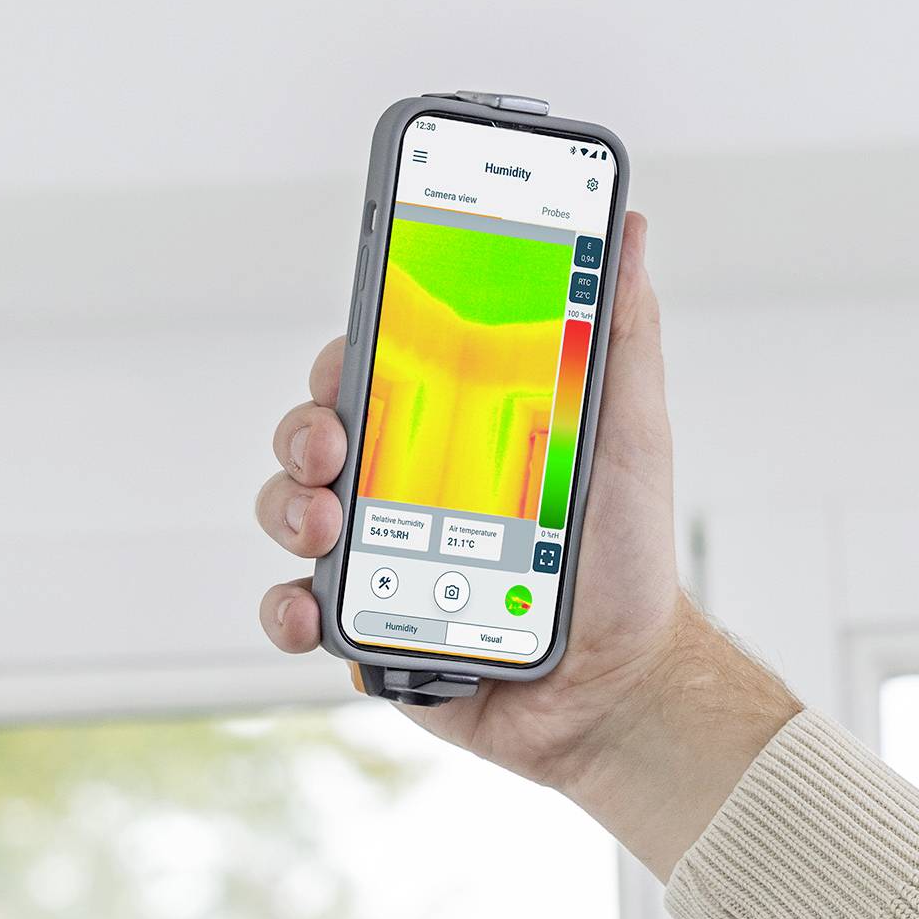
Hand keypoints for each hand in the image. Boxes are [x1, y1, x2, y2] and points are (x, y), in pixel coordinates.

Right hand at [254, 209, 800, 877]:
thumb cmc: (627, 562)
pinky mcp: (368, 629)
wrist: (624, 685)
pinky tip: (308, 609)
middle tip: (332, 442)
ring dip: (287, 506)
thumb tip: (633, 233)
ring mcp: (380, 557)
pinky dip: (285, 607)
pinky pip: (296, 609)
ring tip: (324, 528)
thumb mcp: (631, 437)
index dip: (349, 353)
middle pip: (317, 432)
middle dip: (304, 428)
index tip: (353, 352)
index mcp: (456, 432)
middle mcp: (406, 487)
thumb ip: (620, 338)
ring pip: (292, 511)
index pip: (379, 369)